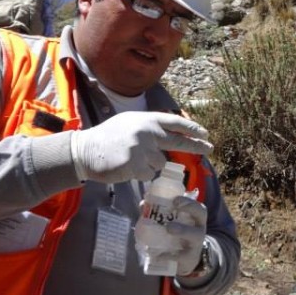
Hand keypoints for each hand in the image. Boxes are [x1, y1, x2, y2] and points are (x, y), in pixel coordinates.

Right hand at [72, 111, 212, 182]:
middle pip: (178, 141)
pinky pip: (148, 174)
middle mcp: (146, 132)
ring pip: (160, 163)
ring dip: (150, 164)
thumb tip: (174, 134)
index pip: (175, 122)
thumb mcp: (131, 123)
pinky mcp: (135, 165)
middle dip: (196, 146)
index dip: (192, 129)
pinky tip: (127, 167)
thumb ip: (151, 128)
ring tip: (132, 159)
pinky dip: (140, 173)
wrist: (86, 150)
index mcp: (146, 120)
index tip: (205, 134)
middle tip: (209, 148)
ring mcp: (142, 149)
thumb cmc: (109, 137)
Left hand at [135, 196, 207, 275]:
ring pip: (194, 235)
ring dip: (183, 230)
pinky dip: (168, 255)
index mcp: (195, 218)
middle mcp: (199, 228)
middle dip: (190, 208)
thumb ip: (158, 214)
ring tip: (169, 228)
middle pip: (201, 215)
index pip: (197, 205)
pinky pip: (181, 256)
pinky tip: (157, 255)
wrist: (187, 261)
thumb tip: (142, 204)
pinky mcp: (190, 258)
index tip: (175, 200)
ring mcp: (196, 243)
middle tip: (175, 207)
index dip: (189, 201)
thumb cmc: (178, 237)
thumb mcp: (173, 225)